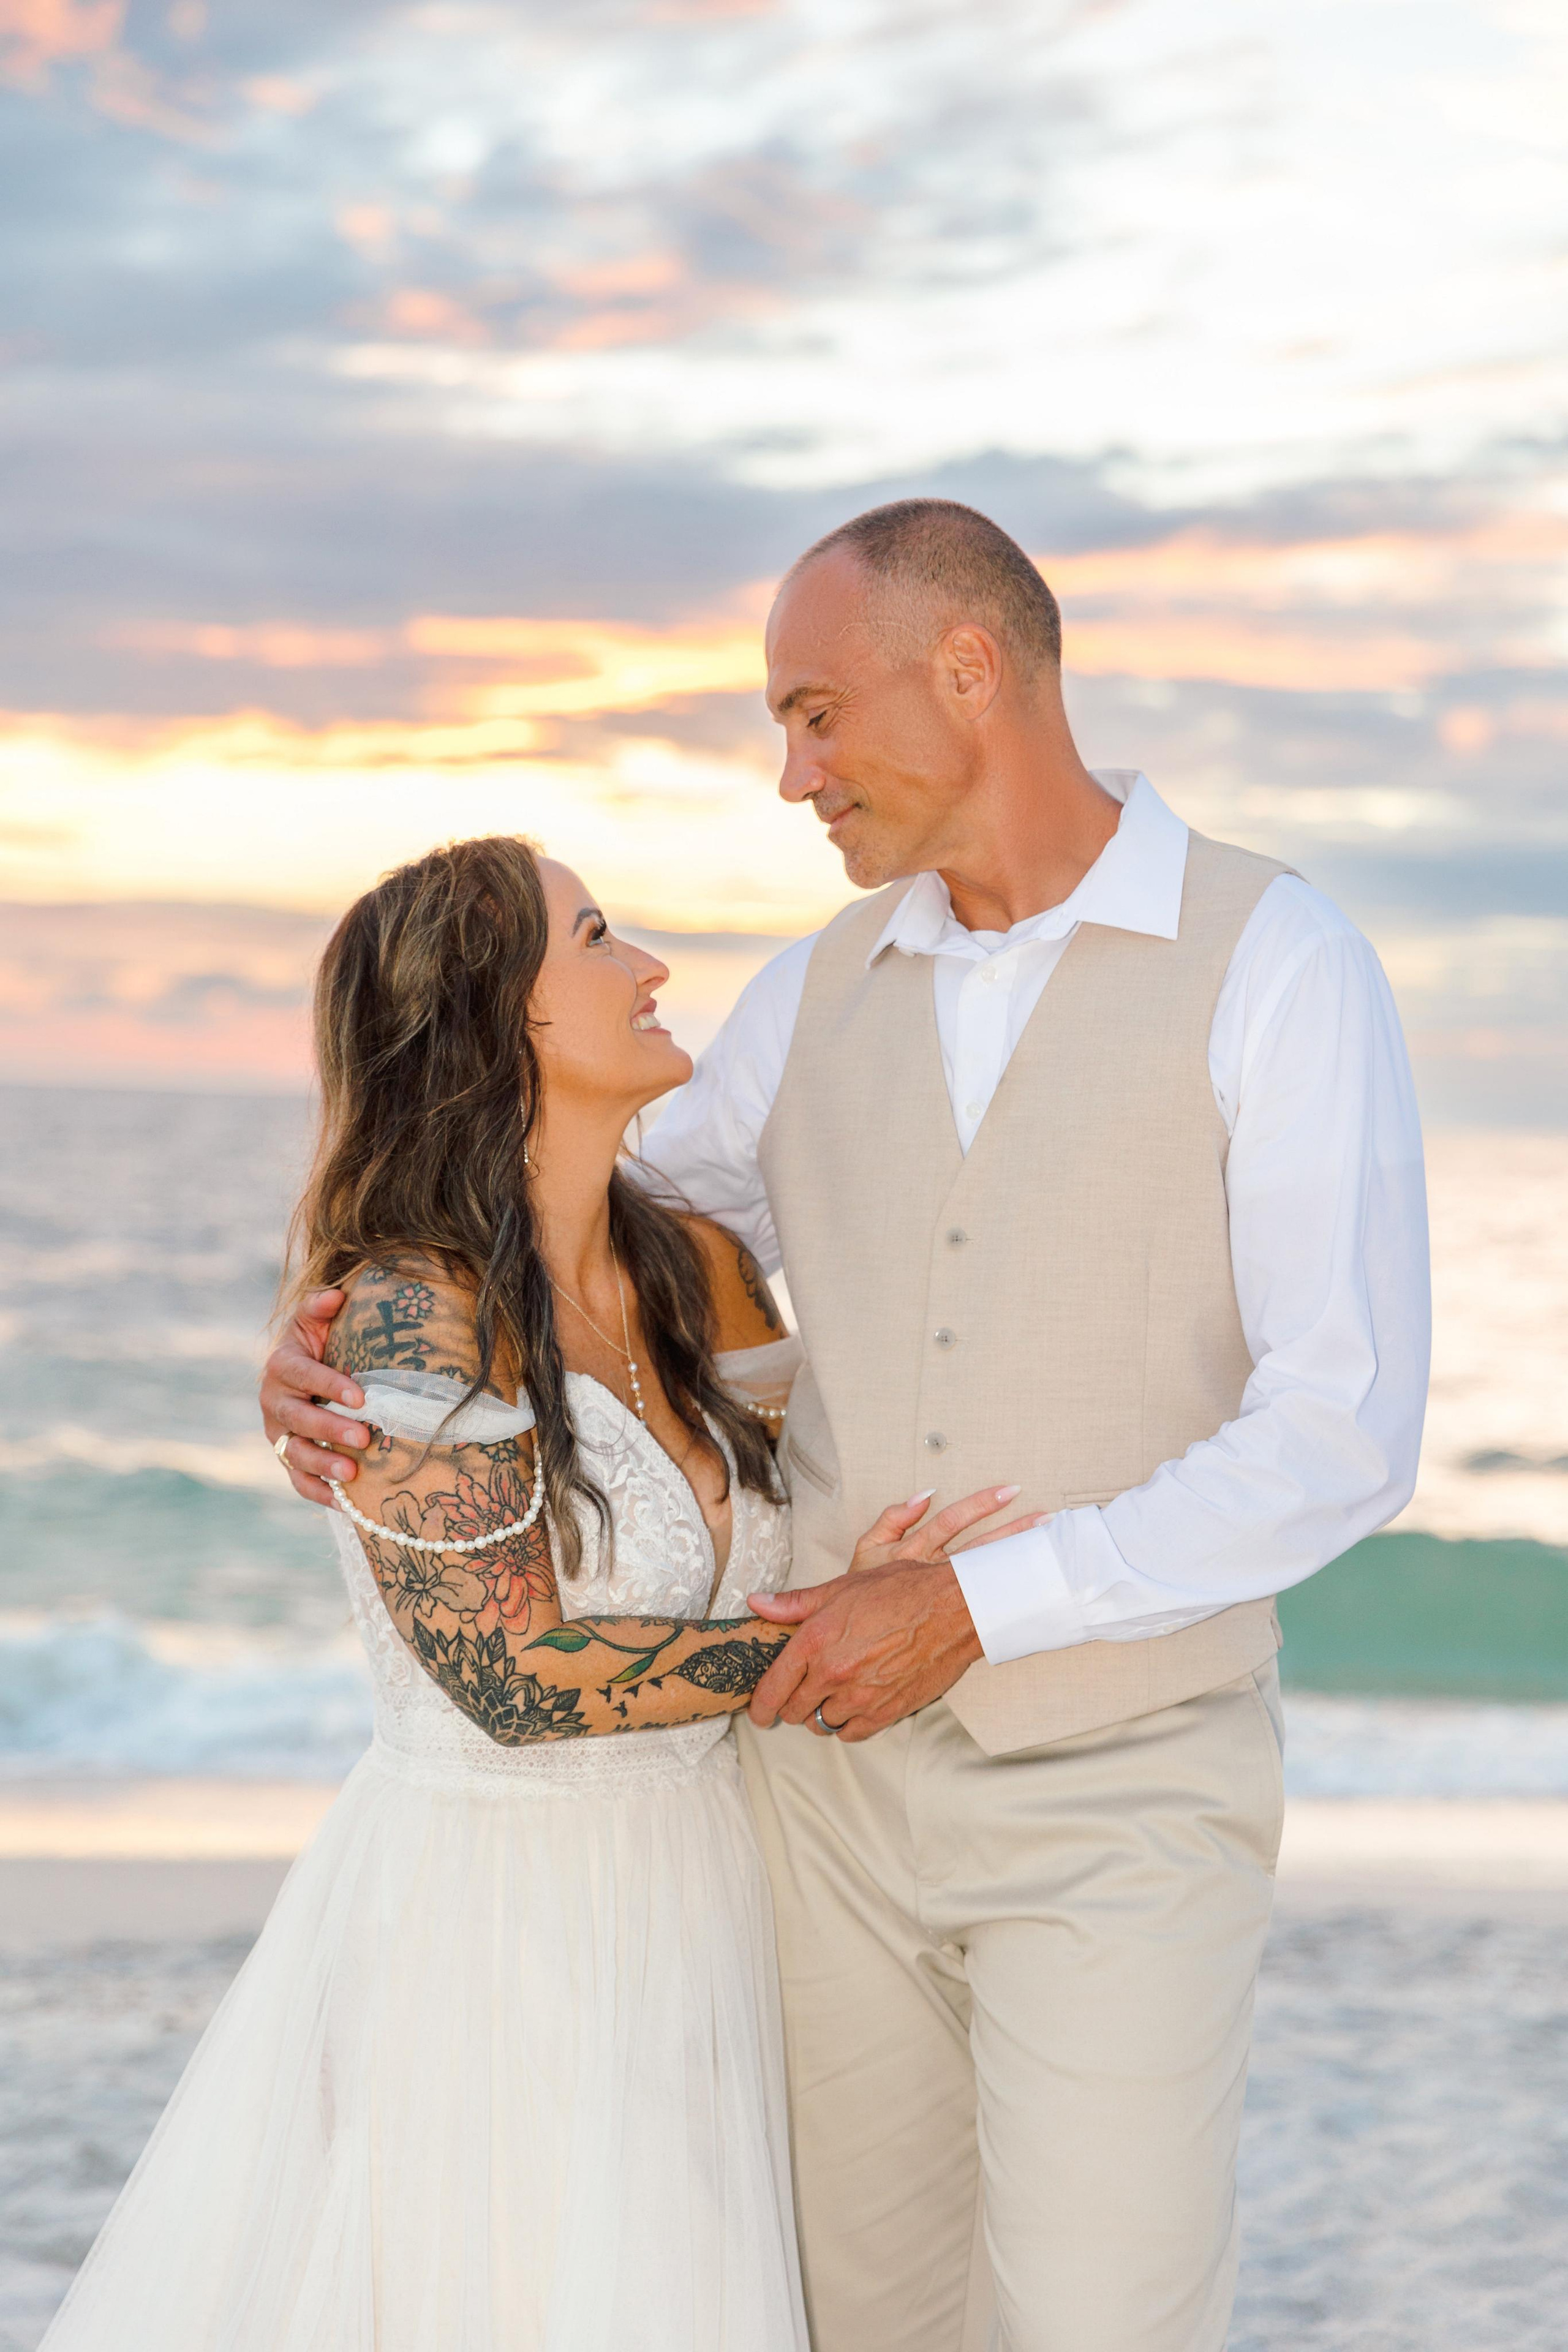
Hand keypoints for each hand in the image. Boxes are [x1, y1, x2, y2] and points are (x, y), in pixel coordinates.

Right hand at [260, 1289, 365, 1505]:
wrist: (305, 1371)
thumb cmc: (319, 1342)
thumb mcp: (315, 1321)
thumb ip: (319, 1307)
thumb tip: (336, 1296)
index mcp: (282, 1366)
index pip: (303, 1375)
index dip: (329, 1385)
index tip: (360, 1396)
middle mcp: (274, 1402)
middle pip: (298, 1419)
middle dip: (330, 1429)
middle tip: (364, 1437)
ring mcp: (279, 1434)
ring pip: (295, 1454)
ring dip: (323, 1465)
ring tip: (353, 1474)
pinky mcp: (287, 1458)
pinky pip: (298, 1481)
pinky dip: (318, 1493)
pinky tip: (345, 1503)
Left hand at [746, 1486, 1040, 1742]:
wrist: (953, 1608)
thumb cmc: (900, 1591)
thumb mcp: (842, 1588)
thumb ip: (795, 1603)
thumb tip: (757, 1603)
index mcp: (815, 1641)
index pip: (773, 1687)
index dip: (760, 1705)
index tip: (758, 1711)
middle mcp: (834, 1674)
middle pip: (794, 1711)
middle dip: (791, 1706)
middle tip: (799, 1696)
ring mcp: (861, 1697)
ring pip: (822, 1725)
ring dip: (820, 1714)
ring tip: (829, 1698)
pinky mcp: (887, 1711)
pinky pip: (852, 1734)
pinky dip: (847, 1726)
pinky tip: (852, 1708)